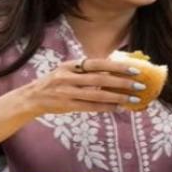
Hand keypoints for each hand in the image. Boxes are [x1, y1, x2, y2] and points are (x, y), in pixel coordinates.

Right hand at [13, 57, 148, 116]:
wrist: (32, 98)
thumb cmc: (55, 82)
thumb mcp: (67, 70)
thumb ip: (85, 70)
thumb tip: (112, 69)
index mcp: (70, 65)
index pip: (97, 63)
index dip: (116, 66)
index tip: (134, 69)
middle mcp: (69, 77)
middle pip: (100, 79)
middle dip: (122, 82)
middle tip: (140, 85)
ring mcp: (67, 92)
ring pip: (97, 95)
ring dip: (118, 97)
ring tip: (134, 98)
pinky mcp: (67, 105)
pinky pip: (91, 107)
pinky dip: (107, 107)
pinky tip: (119, 108)